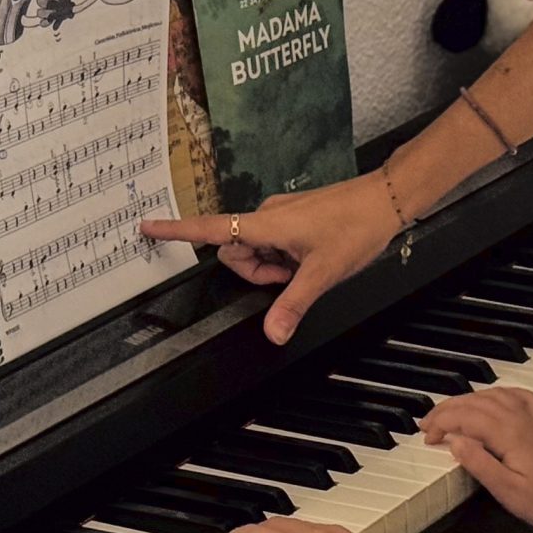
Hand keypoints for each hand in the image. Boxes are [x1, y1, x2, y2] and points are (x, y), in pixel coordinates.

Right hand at [141, 172, 405, 343]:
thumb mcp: (322, 273)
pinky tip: (312, 257)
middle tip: (294, 274)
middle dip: (258, 272)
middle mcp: (267, 216)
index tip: (146, 227)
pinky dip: (286, 258)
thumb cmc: (356, 227)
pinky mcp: (293, 218)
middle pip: (236, 253)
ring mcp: (280, 216)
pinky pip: (275, 244)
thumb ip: (292, 304)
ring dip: (274, 266)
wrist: (387, 199)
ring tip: (308, 265)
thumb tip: (272, 334)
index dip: (176, 230)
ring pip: (257, 251)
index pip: (210, 229)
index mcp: (265, 224)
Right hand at [421, 387, 532, 529]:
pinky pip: (516, 395)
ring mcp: (532, 418)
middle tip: (427, 424)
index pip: (467, 416)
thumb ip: (479, 464)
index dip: (443, 423)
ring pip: (492, 395)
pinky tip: (490, 398)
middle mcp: (520, 419)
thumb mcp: (507, 491)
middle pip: (476, 401)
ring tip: (447, 412)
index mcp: (510, 433)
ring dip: (466, 399)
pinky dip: (496, 393)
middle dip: (446, 408)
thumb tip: (455, 442)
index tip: (428, 437)